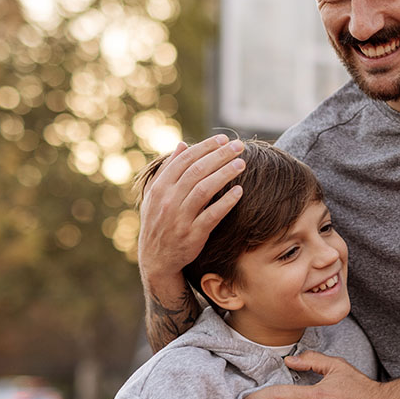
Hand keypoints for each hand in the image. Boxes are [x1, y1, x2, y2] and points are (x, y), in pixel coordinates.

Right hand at [138, 135, 245, 285]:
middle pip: (197, 171)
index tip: (223, 139)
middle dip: (220, 156)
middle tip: (239, 146)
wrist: (157, 259)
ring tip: (242, 164)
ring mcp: (180, 218)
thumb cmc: (160, 222)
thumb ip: (169, 170)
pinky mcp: (193, 234)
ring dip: (225, 174)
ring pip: (204, 190)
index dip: (205, 147)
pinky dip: (226, 202)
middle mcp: (168, 200)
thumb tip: (182, 144)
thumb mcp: (156, 195)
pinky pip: (212, 215)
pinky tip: (239, 191)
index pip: (184, 160)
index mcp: (160, 187)